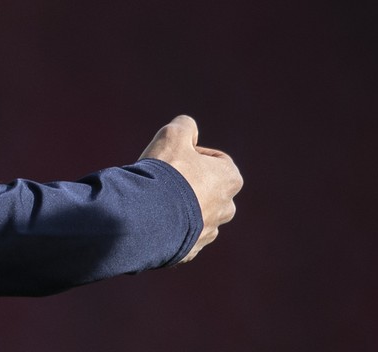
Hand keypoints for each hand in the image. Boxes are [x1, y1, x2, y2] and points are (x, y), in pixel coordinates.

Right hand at [141, 114, 241, 262]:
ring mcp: (209, 232)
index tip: (175, 157)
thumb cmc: (166, 172)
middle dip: (188, 183)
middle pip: (208, 189)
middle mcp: (226, 208)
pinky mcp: (190, 251)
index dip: (194, 154)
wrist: (147, 217)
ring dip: (179, 207)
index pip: (217, 160)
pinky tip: (152, 219)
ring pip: (195, 214)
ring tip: (155, 200)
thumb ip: (185, 125)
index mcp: (230, 179)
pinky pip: (181, 235)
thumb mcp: (173, 134)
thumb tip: (189, 130)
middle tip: (164, 178)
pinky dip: (169, 227)